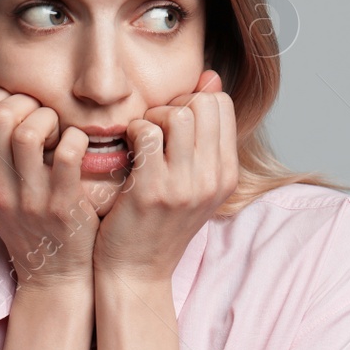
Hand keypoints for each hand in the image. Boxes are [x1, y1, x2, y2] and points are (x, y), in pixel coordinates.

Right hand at [0, 80, 100, 289]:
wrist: (55, 274)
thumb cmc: (31, 221)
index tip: (20, 107)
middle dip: (26, 102)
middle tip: (43, 116)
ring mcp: (28, 200)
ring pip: (27, 133)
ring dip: (49, 119)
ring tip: (59, 131)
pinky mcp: (61, 208)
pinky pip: (68, 155)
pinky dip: (77, 138)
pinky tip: (79, 145)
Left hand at [92, 69, 237, 283]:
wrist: (135, 272)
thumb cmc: (157, 223)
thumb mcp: (192, 181)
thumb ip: (202, 135)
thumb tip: (209, 77)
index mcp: (226, 174)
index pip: (220, 104)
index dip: (191, 101)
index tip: (170, 124)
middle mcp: (212, 179)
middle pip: (203, 103)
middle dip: (172, 105)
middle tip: (152, 128)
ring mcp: (184, 186)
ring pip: (178, 113)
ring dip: (153, 116)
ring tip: (139, 138)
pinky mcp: (152, 191)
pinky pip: (145, 133)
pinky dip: (131, 132)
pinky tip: (124, 150)